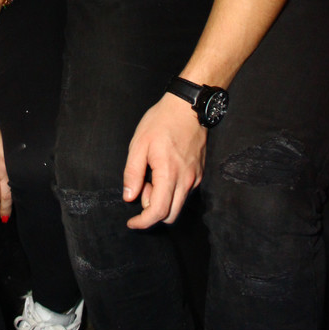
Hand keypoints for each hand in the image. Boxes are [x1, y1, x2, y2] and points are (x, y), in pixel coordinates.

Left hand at [122, 93, 205, 229]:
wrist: (186, 107)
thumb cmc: (161, 122)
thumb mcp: (138, 144)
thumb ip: (132, 173)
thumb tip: (129, 197)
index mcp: (168, 174)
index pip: (158, 212)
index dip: (143, 222)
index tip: (132, 223)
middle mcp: (185, 180)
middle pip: (170, 215)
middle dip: (152, 210)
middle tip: (142, 186)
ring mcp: (195, 178)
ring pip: (178, 205)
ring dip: (162, 201)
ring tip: (151, 176)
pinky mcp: (199, 173)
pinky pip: (185, 193)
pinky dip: (172, 192)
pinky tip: (163, 173)